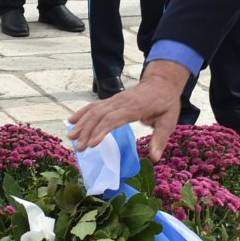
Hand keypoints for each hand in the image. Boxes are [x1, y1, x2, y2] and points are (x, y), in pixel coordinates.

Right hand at [67, 62, 189, 157]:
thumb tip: (155, 158)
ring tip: (71, 137)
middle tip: (79, 148)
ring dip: (81, 123)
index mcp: (133, 108)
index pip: (113, 119)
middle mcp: (120, 103)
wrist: (161, 83)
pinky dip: (82, 112)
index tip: (92, 144)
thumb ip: (160, 139)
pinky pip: (94, 106)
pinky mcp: (111, 100)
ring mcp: (114, 100)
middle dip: (87, 131)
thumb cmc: (165, 103)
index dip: (101, 131)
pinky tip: (71, 120)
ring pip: (94, 110)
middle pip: (99, 116)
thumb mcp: (168, 121)